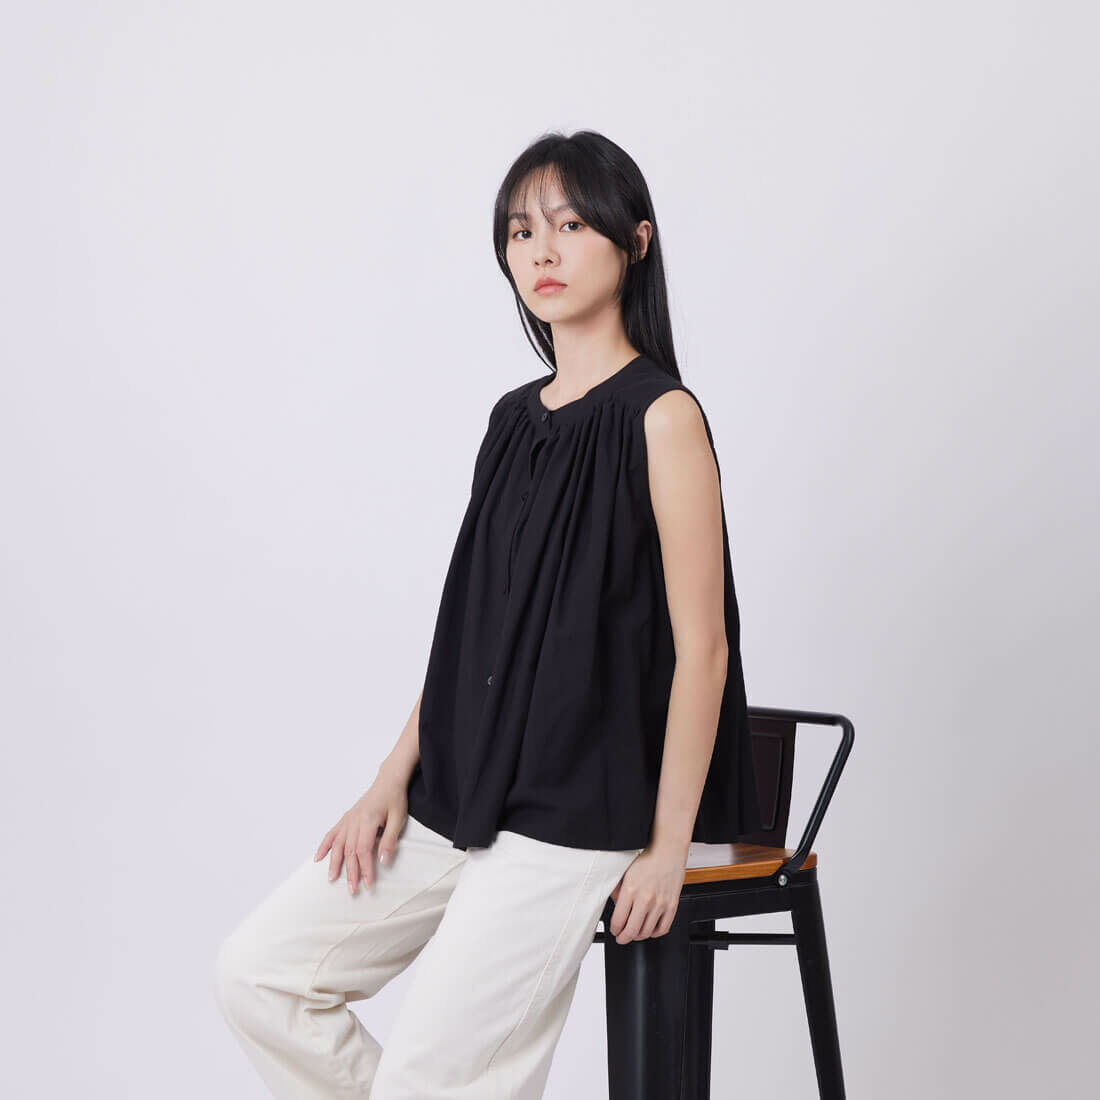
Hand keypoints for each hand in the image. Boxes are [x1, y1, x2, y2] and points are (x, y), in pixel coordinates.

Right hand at [313, 772, 409, 894]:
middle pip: (350, 850)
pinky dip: (324, 846)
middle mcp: (355, 820)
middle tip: (351, 889)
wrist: (388, 781)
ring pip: (338, 844)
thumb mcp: (398, 819)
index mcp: (368, 820)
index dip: (365, 868)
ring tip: (332, 878)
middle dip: (350, 871)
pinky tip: (318, 857)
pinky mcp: (346, 818)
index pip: (364, 850)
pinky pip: (332, 833)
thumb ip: (390, 840)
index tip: (367, 884)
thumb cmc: (394, 798)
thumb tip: (383, 861)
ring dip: (334, 862)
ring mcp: (348, 819)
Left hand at [607, 843, 685, 943]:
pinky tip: (650, 929)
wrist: (668, 850)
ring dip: (638, 936)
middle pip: (632, 931)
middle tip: (621, 937)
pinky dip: (655, 933)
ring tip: (635, 932)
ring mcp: (660, 903)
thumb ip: (617, 890)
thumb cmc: (647, 859)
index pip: (618, 920)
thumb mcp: (626, 872)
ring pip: (647, 932)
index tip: (614, 930)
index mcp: (631, 890)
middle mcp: (645, 898)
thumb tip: (614, 907)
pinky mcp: (672, 905)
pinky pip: (663, 928)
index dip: (614, 930)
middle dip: (623, 938)